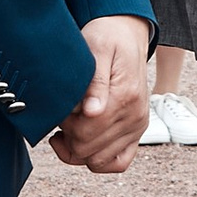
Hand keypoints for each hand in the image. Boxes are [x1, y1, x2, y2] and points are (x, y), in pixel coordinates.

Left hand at [51, 16, 151, 172]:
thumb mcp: (97, 48)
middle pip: (89, 150)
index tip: (60, 108)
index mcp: (125, 97)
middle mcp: (135, 116)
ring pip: (99, 161)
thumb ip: (95, 82)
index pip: (87, 132)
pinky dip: (98, 160)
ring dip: (78, 149)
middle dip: (68, 137)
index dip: (65, 125)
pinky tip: (82, 141)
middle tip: (61, 115)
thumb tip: (91, 111)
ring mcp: (137, 126)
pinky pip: (119, 163)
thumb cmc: (106, 37)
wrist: (127, 33)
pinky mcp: (136, 131)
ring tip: (68, 127)